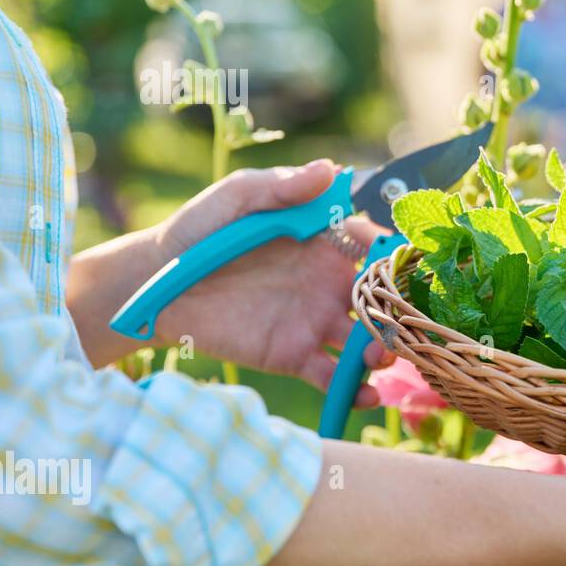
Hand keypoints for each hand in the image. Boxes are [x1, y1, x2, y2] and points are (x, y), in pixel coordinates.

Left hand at [151, 159, 393, 404]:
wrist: (158, 285)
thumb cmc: (200, 231)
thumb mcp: (238, 197)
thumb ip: (282, 185)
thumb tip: (330, 169)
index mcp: (324, 242)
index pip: (371, 246)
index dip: (392, 254)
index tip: (407, 264)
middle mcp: (329, 283)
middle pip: (379, 298)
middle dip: (398, 309)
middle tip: (405, 319)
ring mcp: (315, 321)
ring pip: (364, 339)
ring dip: (382, 349)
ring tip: (382, 355)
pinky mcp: (293, 355)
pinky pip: (332, 375)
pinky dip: (354, 390)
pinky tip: (368, 395)